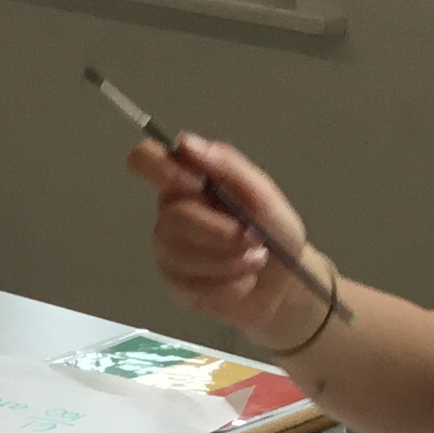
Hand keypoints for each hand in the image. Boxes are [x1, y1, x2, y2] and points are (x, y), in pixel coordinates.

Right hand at [128, 133, 330, 349]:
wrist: (287, 282)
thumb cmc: (274, 231)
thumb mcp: (264, 193)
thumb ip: (227, 165)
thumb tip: (185, 143)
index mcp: (187, 180)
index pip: (146, 160)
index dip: (161, 169)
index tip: (195, 184)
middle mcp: (171, 212)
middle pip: (174, 218)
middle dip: (222, 234)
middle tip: (255, 240)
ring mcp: (170, 251)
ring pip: (184, 257)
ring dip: (231, 263)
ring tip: (256, 261)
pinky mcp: (178, 286)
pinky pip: (194, 289)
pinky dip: (229, 288)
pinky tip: (244, 282)